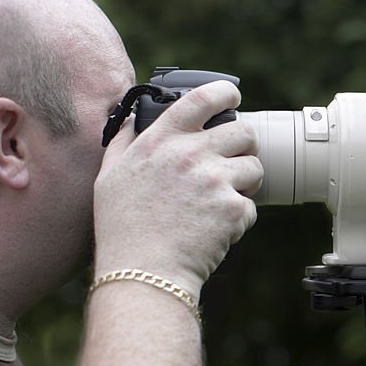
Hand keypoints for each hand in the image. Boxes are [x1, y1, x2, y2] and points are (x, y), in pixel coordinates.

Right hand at [93, 80, 261, 295]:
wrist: (143, 273)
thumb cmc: (123, 228)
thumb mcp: (109, 175)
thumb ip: (125, 142)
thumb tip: (132, 119)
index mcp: (161, 140)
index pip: (202, 98)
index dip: (224, 93)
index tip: (232, 96)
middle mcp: (190, 154)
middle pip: (244, 131)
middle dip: (244, 145)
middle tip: (233, 160)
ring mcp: (214, 180)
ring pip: (255, 167)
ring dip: (245, 182)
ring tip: (221, 200)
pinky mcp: (233, 208)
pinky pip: (251, 205)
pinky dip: (239, 218)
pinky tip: (215, 228)